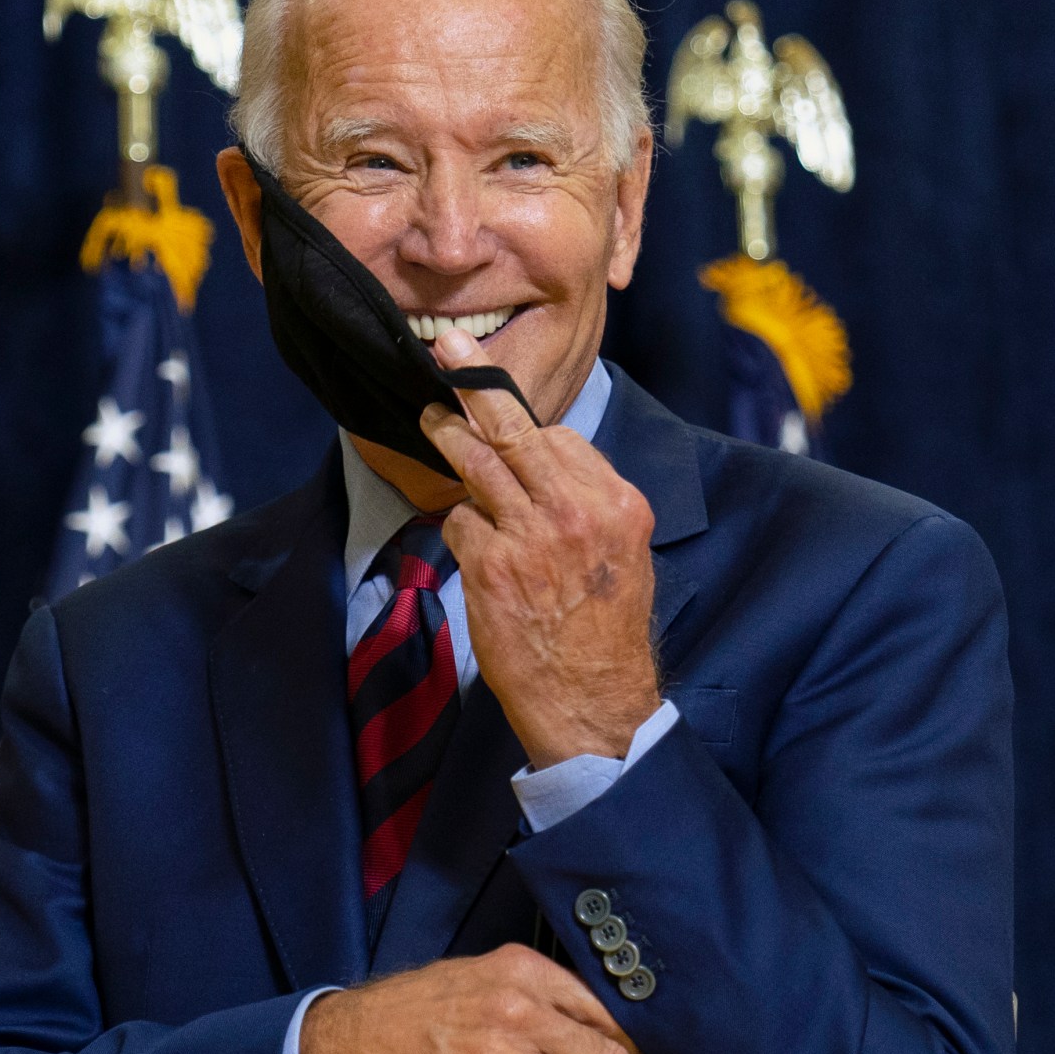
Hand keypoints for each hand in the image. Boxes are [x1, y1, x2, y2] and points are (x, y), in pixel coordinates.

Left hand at [420, 330, 661, 766]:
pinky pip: (461, 521)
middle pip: (518, 431)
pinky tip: (474, 549)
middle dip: (477, 387)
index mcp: (619, 503)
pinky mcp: (492, 565)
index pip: (565, 440)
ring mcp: (531, 536)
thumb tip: (547, 464)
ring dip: (448, 435)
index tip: (503, 404)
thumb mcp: (624, 556)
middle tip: (448, 353)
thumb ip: (589, 505)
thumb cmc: (607, 631)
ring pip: (478, 463)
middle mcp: (578, 511)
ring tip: (431, 417)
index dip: (529, 427)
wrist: (594, 700)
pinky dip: (461, 528)